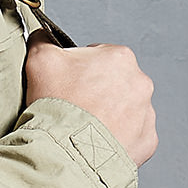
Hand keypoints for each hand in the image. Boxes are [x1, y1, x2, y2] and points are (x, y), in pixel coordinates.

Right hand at [24, 30, 157, 166]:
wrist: (68, 153)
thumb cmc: (58, 106)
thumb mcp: (40, 61)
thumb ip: (43, 41)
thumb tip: (42, 35)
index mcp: (120, 58)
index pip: (98, 57)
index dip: (79, 71)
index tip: (67, 85)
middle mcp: (141, 82)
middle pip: (115, 83)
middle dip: (97, 92)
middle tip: (75, 107)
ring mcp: (147, 114)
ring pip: (126, 109)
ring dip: (109, 115)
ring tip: (85, 128)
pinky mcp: (147, 141)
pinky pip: (133, 136)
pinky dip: (117, 138)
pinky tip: (97, 142)